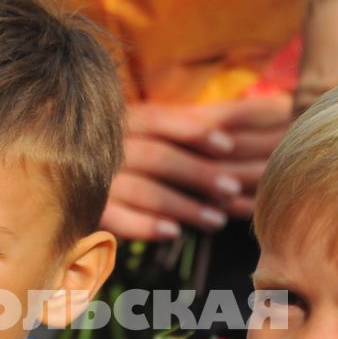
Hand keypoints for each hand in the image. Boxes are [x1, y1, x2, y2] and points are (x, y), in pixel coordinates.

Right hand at [99, 94, 290, 240]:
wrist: (59, 170)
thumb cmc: (128, 146)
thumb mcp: (158, 125)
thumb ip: (207, 118)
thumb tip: (277, 104)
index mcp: (128, 120)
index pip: (163, 121)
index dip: (192, 131)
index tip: (226, 145)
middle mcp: (111, 145)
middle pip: (158, 156)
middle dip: (198, 173)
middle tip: (233, 189)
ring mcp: (97, 178)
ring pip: (142, 190)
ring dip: (182, 205)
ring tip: (217, 221)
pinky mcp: (88, 209)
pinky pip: (115, 219)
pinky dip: (144, 226)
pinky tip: (172, 234)